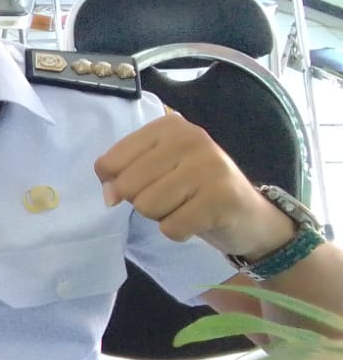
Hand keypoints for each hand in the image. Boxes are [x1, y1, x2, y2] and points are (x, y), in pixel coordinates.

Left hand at [93, 108, 294, 257]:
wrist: (249, 215)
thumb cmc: (192, 190)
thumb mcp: (155, 172)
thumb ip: (123, 175)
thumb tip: (109, 196)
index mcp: (168, 127)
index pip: (109, 162)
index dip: (115, 184)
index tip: (142, 185)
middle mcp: (190, 138)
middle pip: (127, 186)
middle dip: (143, 202)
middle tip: (173, 198)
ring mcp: (209, 166)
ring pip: (147, 206)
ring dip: (162, 217)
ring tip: (186, 207)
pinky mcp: (222, 198)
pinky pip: (171, 227)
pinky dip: (179, 232)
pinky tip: (198, 221)